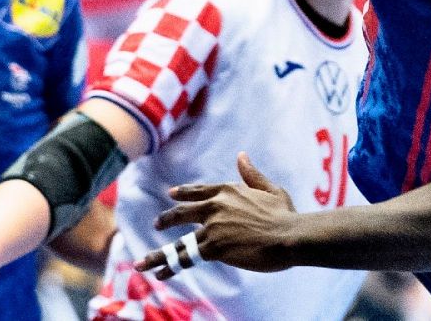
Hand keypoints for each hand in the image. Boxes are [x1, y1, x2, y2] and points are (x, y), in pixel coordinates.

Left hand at [135, 153, 299, 279]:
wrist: (289, 235)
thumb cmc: (285, 214)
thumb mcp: (270, 189)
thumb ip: (252, 175)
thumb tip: (241, 156)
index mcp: (228, 190)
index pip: (199, 191)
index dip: (184, 193)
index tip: (172, 194)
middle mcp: (215, 206)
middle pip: (181, 213)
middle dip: (167, 219)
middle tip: (158, 223)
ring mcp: (212, 228)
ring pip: (178, 242)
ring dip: (158, 254)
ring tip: (142, 263)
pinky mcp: (213, 248)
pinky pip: (186, 258)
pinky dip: (171, 266)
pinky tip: (160, 274)